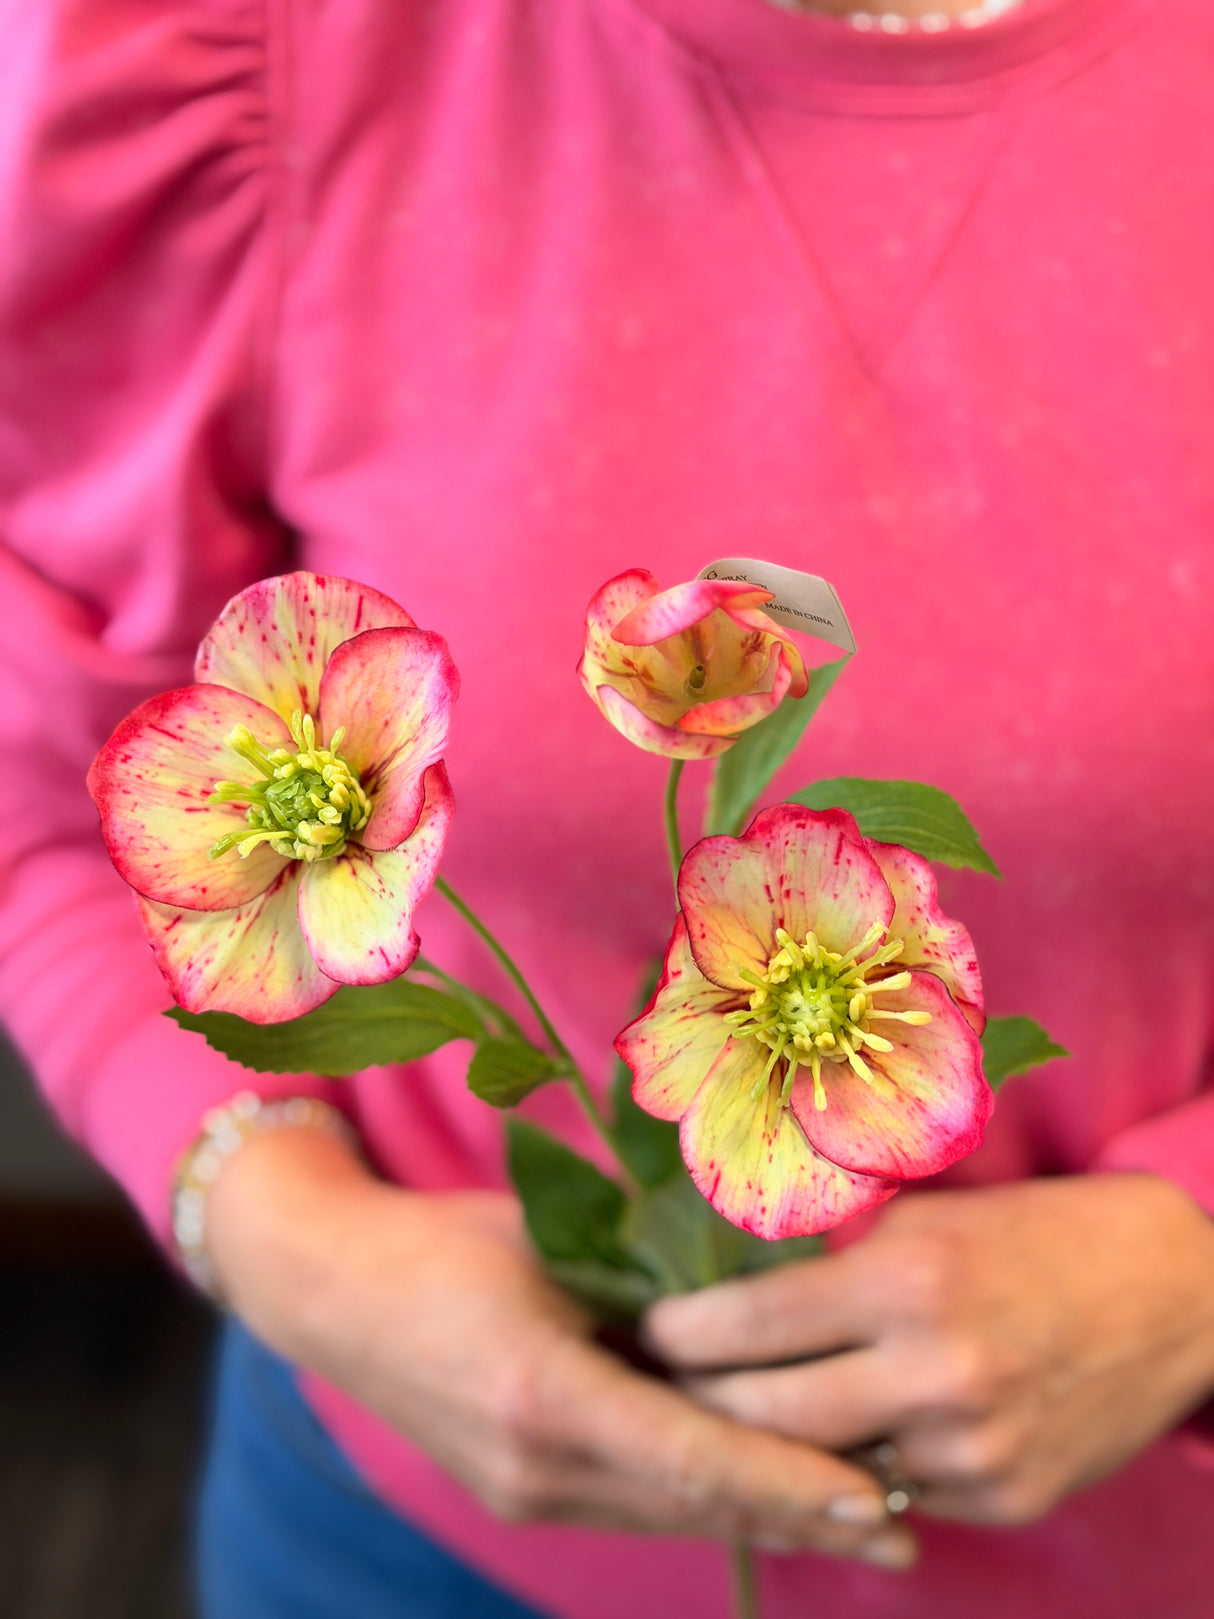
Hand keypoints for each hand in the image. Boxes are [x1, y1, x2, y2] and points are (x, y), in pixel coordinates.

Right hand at [204, 1129, 914, 1563]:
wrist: (333, 1289)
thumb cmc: (447, 1241)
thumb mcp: (551, 1245)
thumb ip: (645, 1288)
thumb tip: (753, 1304)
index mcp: (544, 1392)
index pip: (693, 1454)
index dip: (790, 1481)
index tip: (877, 1496)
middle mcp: (537, 1465)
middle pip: (694, 1504)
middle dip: (800, 1515)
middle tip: (906, 1518)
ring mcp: (524, 1491)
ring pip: (669, 1515)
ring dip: (760, 1517)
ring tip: (859, 1515)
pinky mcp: (521, 1493)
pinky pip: (632, 1505)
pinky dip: (703, 1502)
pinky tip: (762, 1495)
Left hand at [644, 1175, 1213, 1525]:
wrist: (1174, 1295)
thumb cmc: (1035, 1233)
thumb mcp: (929, 1217)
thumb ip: (835, 1259)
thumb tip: (726, 1291)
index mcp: (907, 1279)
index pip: (748, 1324)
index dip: (678, 1332)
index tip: (649, 1329)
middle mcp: (935, 1372)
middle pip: (763, 1415)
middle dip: (697, 1401)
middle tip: (662, 1382)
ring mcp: (970, 1449)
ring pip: (817, 1467)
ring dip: (764, 1444)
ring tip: (721, 1414)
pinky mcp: (1001, 1499)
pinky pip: (889, 1493)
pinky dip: (851, 1467)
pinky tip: (826, 1439)